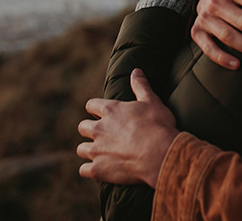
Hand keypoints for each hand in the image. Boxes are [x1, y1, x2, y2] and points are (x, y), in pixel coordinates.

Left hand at [77, 69, 177, 186]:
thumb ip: (141, 85)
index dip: (95, 109)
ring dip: (89, 150)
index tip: (102, 113)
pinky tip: (100, 169)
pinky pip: (83, 170)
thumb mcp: (152, 101)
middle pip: (82, 127)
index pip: (91, 105)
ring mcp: (97, 150)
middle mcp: (99, 129)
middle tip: (103, 134)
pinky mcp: (98, 169)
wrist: (161, 153)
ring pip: (81, 149)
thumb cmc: (158, 125)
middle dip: (90, 130)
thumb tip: (136, 70)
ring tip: (101, 153)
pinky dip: (90, 170)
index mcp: (110, 110)